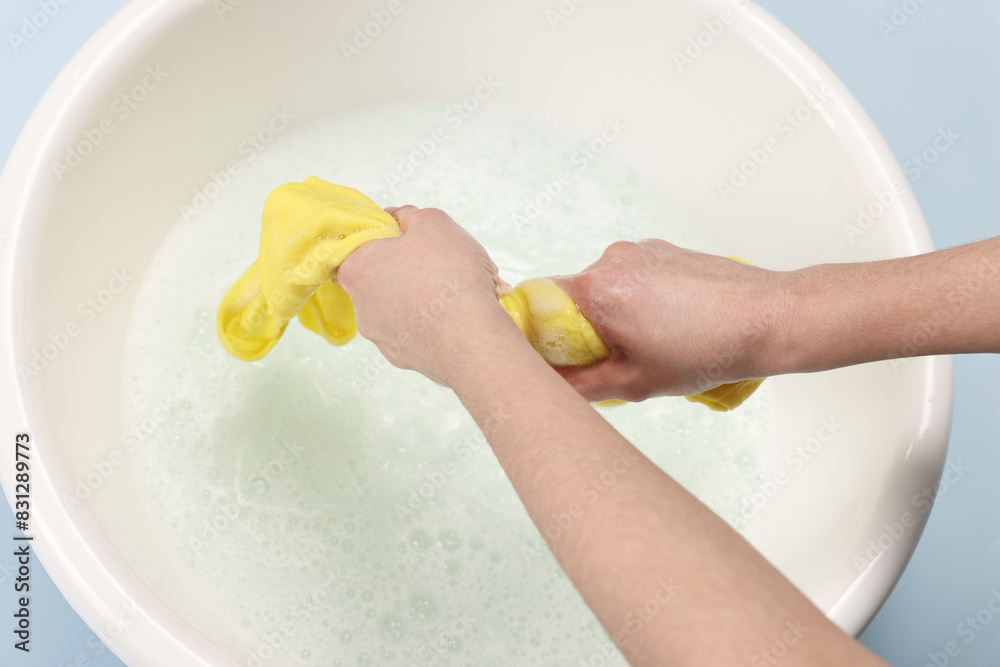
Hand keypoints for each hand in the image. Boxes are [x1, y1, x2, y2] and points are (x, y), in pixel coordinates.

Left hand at [337, 205, 517, 385]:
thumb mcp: (433, 222)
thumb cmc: (449, 274)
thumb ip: (409, 216)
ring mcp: (380, 335)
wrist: (470, 336)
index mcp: (358, 268)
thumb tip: (399, 220)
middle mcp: (361, 305)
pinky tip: (453, 318)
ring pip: (397, 309)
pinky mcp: (402, 357)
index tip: (410, 239)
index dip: (385, 240)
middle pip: (380, 279)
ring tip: (454, 294)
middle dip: (406, 270)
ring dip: (419, 299)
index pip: (359, 248)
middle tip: (438, 265)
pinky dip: (429, 325)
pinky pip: (412, 334)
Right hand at [553, 240, 790, 401]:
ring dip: (613, 315)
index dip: (541, 335)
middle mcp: (611, 260)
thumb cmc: (708, 351)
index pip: (538, 306)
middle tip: (613, 361)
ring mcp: (639, 251)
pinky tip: (670, 323)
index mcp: (597, 290)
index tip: (558, 358)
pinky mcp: (663, 250)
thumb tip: (551, 387)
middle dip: (582, 330)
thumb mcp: (636, 382)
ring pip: (604, 288)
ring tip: (652, 342)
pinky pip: (631, 276)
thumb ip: (581, 385)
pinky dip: (638, 300)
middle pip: (570, 297)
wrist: (769, 319)